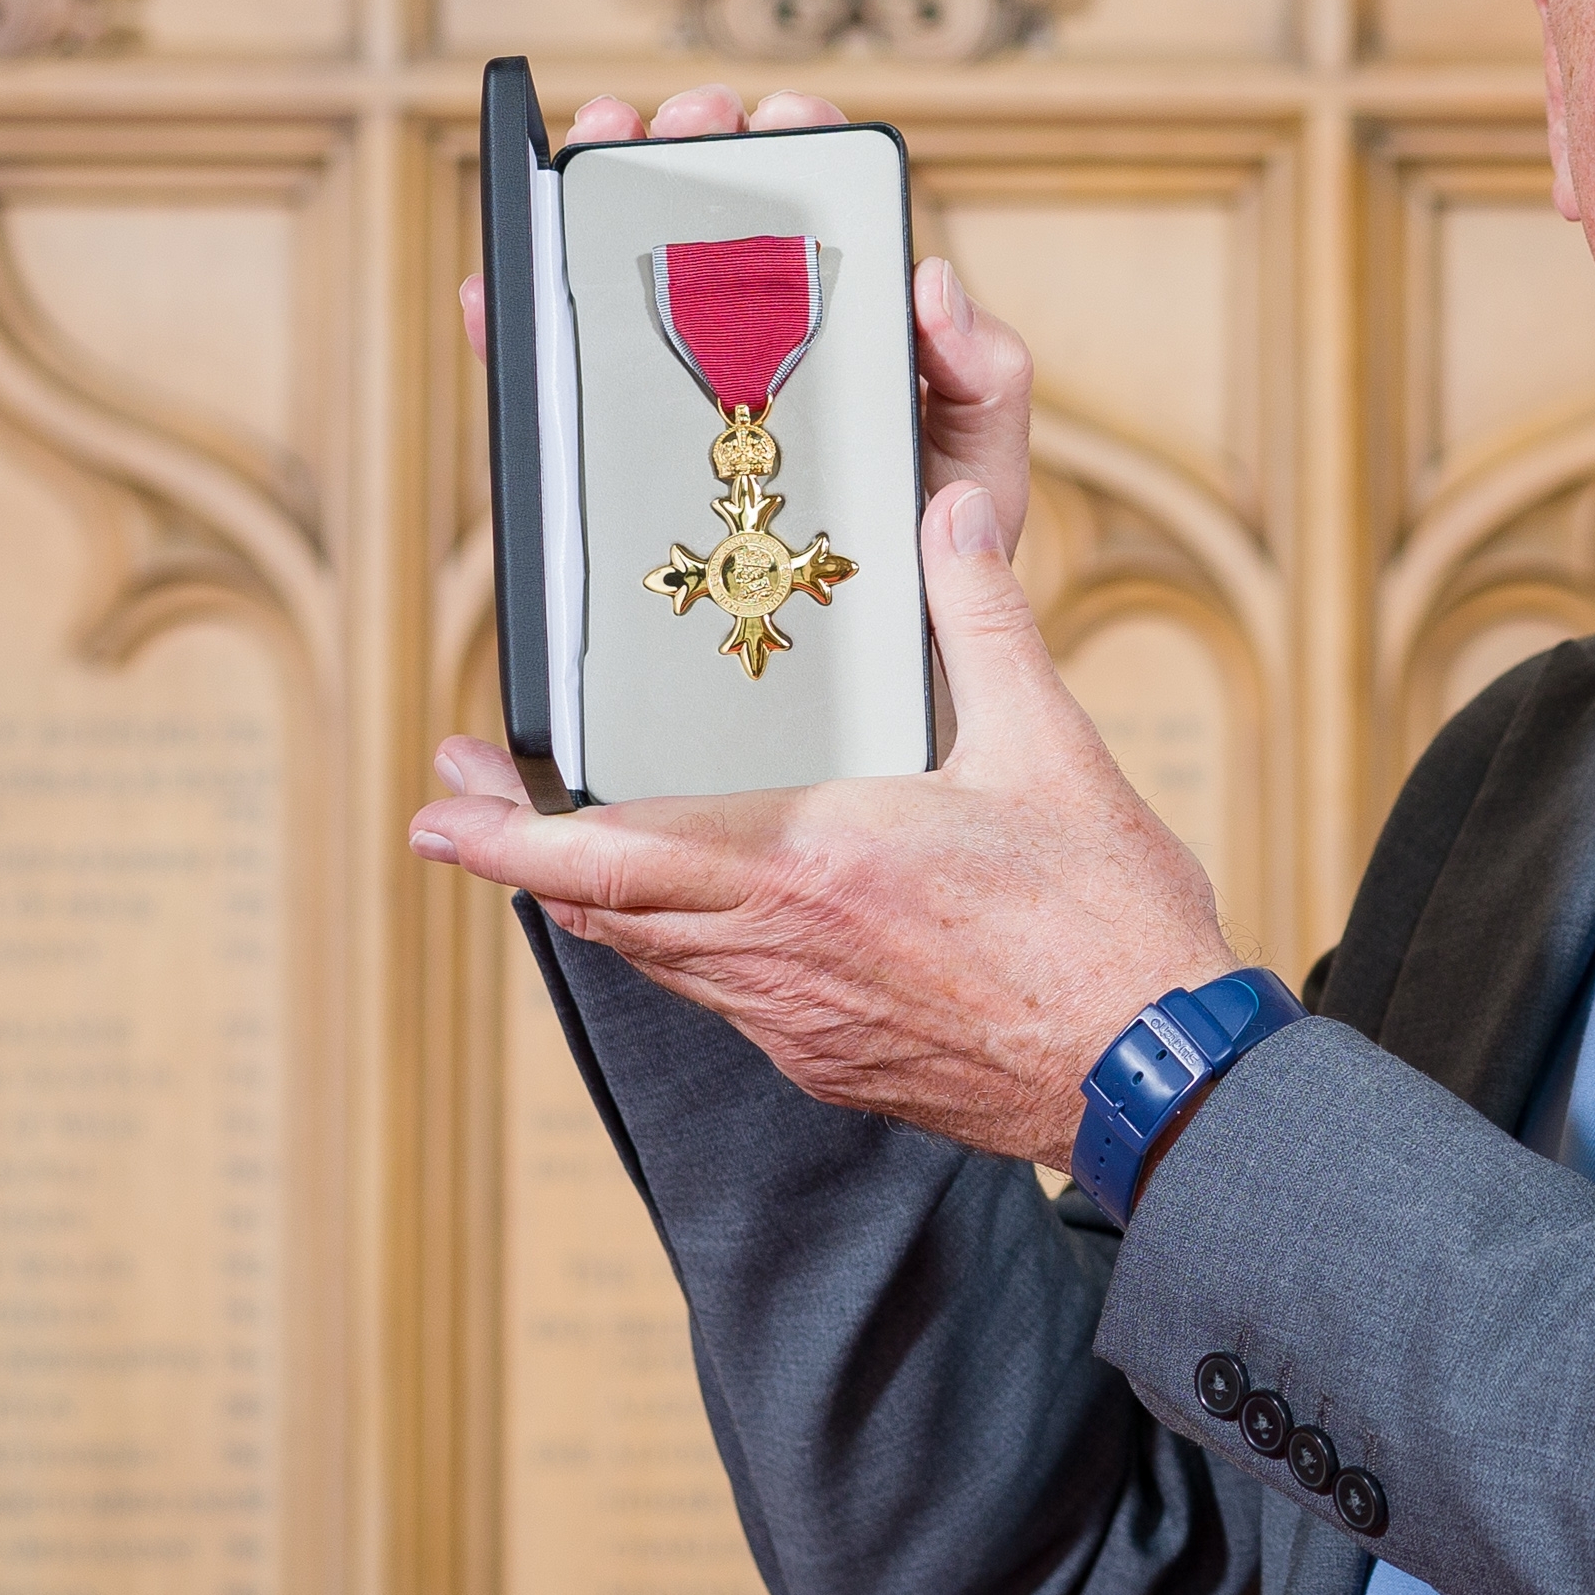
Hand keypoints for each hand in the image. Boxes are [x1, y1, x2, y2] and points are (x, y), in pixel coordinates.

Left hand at [407, 474, 1238, 1170]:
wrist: (1156, 1079)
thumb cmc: (1109, 927)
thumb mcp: (1051, 748)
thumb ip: (982, 621)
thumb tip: (951, 516)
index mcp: (813, 866)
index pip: (614, 853)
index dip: (507, 835)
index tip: (438, 807)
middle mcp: (779, 956)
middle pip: (604, 909)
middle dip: (522, 853)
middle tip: (465, 801)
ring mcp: (800, 1023)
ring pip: (656, 959)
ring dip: (600, 900)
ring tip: (564, 847)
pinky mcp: (834, 1064)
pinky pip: (722, 999)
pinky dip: (683, 948)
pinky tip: (709, 917)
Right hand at [456, 84, 1042, 553]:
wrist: (877, 663)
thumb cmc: (935, 555)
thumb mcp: (982, 463)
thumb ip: (984, 372)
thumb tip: (932, 278)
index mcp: (847, 328)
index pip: (818, 211)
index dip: (797, 143)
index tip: (784, 113)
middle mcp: (758, 345)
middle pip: (715, 220)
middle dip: (695, 149)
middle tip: (688, 125)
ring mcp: (683, 393)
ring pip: (627, 279)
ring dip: (599, 201)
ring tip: (595, 155)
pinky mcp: (619, 454)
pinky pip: (555, 384)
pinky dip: (514, 326)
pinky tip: (497, 288)